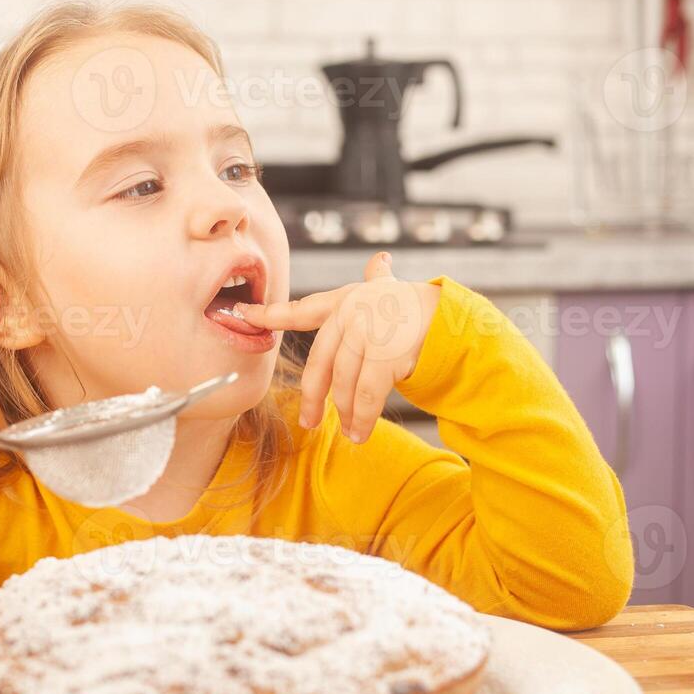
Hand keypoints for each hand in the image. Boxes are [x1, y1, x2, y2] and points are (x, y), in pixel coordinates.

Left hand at [235, 251, 439, 443]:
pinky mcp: (387, 356)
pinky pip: (367, 395)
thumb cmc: (416, 306)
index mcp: (345, 300)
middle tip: (309, 421)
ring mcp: (368, 334)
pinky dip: (362, 418)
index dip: (271, 314)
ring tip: (348, 432)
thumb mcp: (392, 291)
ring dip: (345, 412)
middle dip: (314, 395)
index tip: (242, 313)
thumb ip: (377, 280)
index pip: (302, 309)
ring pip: (344, 383)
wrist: (451, 317)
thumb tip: (380, 259)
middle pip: (322, 362)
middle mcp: (351, 314)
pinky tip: (360, 433)